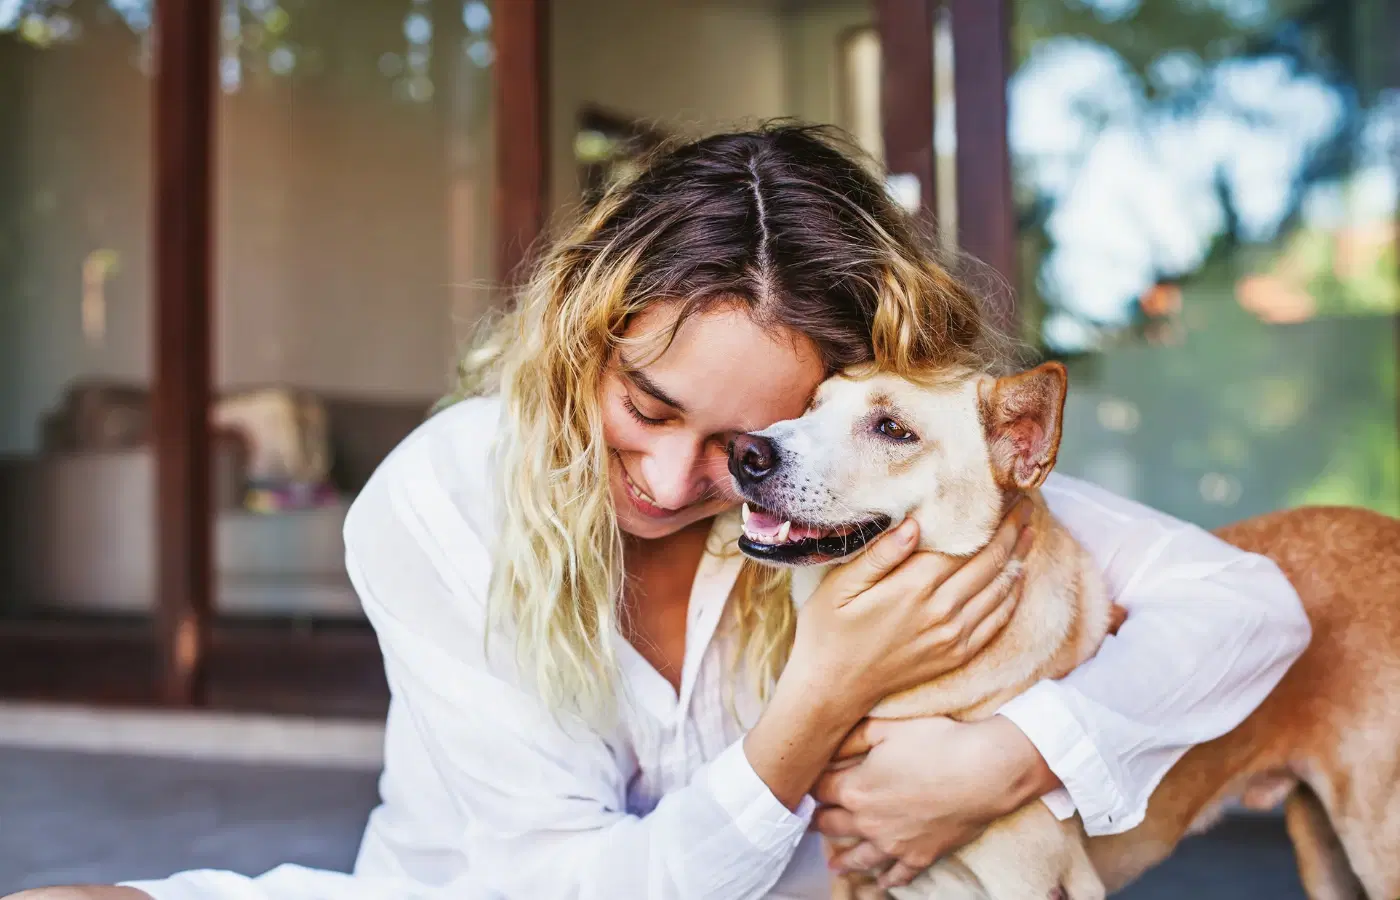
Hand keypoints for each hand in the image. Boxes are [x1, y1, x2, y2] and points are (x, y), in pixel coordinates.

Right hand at [784, 498, 1034, 719]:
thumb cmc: (828, 631)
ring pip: (1000, 589)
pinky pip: (997, 621)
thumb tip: (915, 523)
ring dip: (1018, 558)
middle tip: (1025, 504)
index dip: (989, 518)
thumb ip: (879, 554)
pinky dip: (1012, 595)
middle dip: (1011, 530)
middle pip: (989, 562)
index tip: (1003, 494)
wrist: (832, 689)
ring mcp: (953, 636)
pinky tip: (1016, 577)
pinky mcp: (957, 655)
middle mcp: (941, 611)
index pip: (965, 543)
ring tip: (1029, 532)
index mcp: (912, 587)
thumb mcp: (839, 586)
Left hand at [811, 715, 1054, 889]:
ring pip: (859, 857)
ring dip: (844, 861)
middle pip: (832, 826)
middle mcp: (867, 822)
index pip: (819, 791)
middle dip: (820, 822)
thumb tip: (830, 743)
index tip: (807, 786)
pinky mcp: (920, 856)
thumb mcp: (887, 729)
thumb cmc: (936, 743)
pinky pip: (898, 875)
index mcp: (854, 790)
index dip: (811, 787)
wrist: (983, 772)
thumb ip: (853, 737)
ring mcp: (893, 844)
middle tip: (813, 823)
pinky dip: (887, 880)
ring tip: (835, 865)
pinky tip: (881, 883)